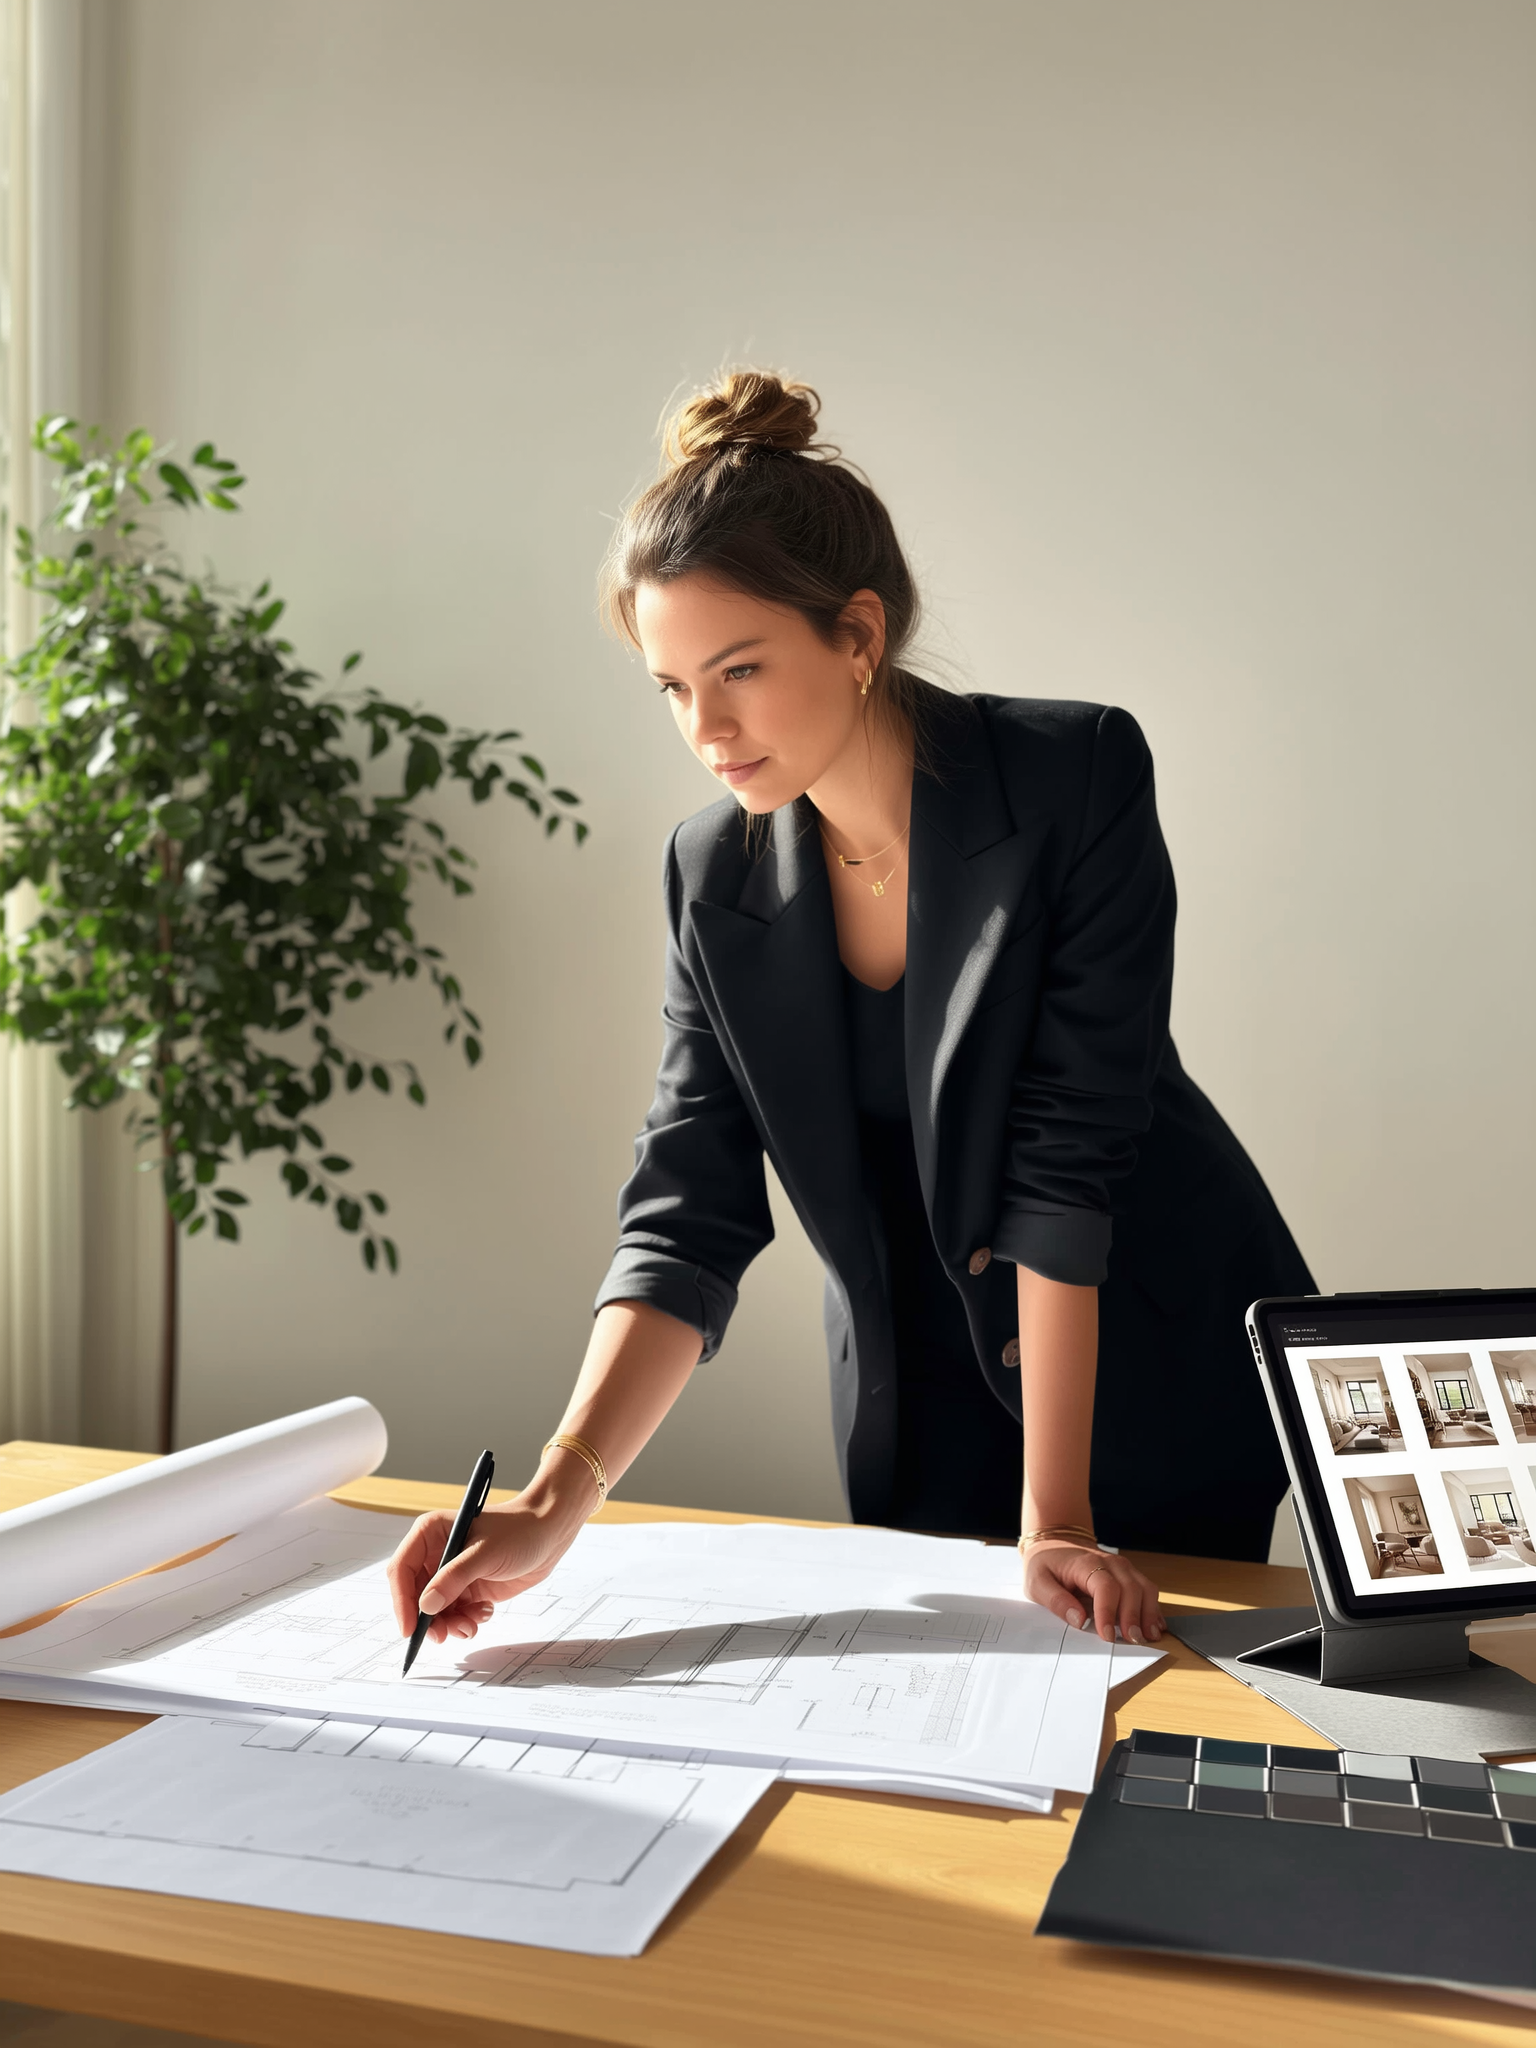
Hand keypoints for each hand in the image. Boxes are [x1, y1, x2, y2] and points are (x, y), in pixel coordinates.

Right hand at [386, 1494, 586, 1646]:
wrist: (550, 1532)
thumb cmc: (519, 1531)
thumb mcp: (485, 1554)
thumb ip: (454, 1578)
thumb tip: (426, 1606)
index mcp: (431, 1534)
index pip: (402, 1570)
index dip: (402, 1602)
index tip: (410, 1629)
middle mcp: (437, 1554)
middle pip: (415, 1596)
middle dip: (427, 1619)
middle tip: (443, 1636)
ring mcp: (453, 1573)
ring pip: (435, 1610)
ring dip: (448, 1624)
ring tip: (470, 1626)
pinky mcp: (469, 1588)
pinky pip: (455, 1614)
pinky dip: (465, 1620)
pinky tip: (484, 1612)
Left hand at [1023, 1541, 1163, 1645]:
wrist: (1055, 1542)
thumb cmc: (1046, 1563)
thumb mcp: (1037, 1581)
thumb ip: (1055, 1600)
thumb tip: (1079, 1620)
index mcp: (1085, 1563)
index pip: (1105, 1587)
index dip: (1108, 1612)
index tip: (1107, 1637)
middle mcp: (1110, 1562)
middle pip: (1130, 1588)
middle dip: (1133, 1617)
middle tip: (1132, 1641)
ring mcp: (1122, 1567)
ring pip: (1144, 1588)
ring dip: (1149, 1614)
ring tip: (1149, 1637)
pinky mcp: (1129, 1575)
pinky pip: (1147, 1589)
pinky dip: (1153, 1608)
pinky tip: (1154, 1626)